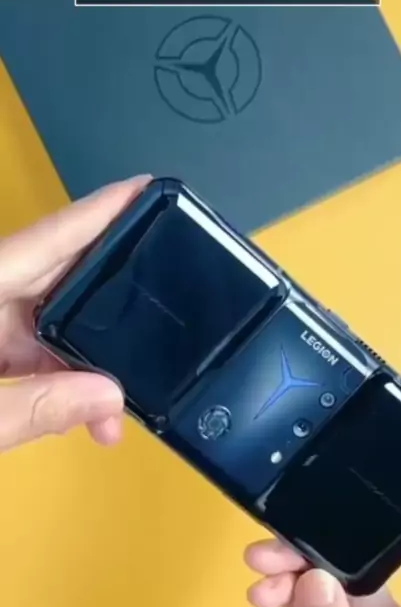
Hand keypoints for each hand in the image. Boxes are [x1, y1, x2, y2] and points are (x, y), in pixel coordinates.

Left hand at [0, 175, 150, 451]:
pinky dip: (57, 386)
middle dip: (111, 307)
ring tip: (121, 409)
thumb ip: (29, 409)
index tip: (147, 189)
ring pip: (44, 330)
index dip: (98, 213)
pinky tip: (88, 417)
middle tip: (169, 317)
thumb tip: (109, 397)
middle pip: (54, 282)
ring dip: (85, 366)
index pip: (44, 241)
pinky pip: (25, 361)